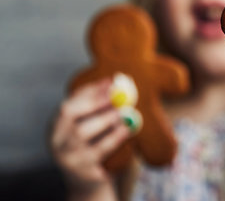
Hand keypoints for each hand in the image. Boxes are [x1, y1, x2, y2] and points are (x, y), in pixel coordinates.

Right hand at [50, 79, 129, 194]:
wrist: (88, 184)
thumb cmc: (92, 148)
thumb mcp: (90, 128)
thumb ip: (98, 108)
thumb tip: (115, 83)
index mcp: (57, 126)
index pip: (69, 103)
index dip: (90, 91)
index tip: (110, 81)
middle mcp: (56, 140)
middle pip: (69, 114)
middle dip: (94, 101)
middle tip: (116, 95)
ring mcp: (67, 156)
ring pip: (81, 133)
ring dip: (105, 119)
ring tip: (123, 112)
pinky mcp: (82, 170)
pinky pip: (98, 150)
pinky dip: (114, 138)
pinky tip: (127, 130)